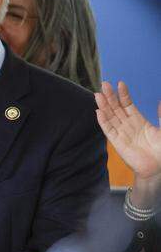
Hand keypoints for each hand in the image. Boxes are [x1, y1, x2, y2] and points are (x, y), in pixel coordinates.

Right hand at [96, 81, 160, 205]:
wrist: (156, 167)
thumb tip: (160, 101)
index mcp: (138, 120)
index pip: (127, 104)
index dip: (123, 94)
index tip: (120, 83)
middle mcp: (128, 125)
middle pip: (116, 108)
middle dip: (110, 96)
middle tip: (104, 84)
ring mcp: (121, 133)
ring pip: (110, 117)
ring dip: (103, 106)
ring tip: (97, 95)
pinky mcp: (117, 143)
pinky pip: (108, 130)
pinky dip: (103, 121)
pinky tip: (99, 113)